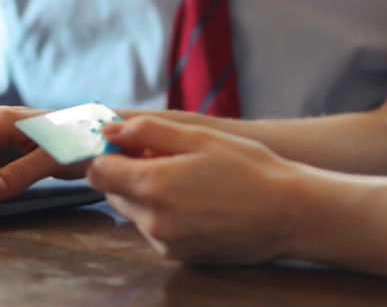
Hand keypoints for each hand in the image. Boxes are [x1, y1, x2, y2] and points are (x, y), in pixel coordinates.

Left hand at [88, 115, 304, 263]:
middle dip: (130, 171)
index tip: (130, 143)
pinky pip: (154, 228)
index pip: (98, 171)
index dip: (110, 152)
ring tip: (189, 178)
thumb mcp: (199, 137)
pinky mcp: (178, 256)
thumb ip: (147, 131)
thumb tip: (110, 130)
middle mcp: (152, 221)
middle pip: (114, 191)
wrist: (287, 214)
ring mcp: (164, 243)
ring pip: (134, 211)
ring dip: (147, 192)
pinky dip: (164, 212)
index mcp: (153, 186)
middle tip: (167, 156)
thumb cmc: (249, 170)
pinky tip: (196, 200)